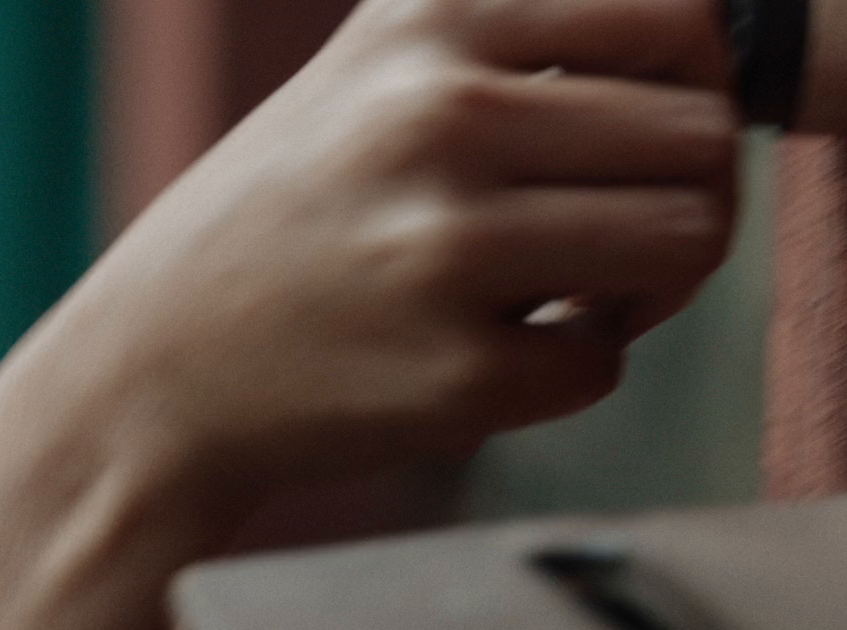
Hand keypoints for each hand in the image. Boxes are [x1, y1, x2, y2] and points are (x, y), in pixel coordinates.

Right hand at [50, 0, 738, 506]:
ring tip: (564, 293)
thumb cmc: (277, 224)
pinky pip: (605, 363)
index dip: (687, 85)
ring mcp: (445, 249)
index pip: (678, 15)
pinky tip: (485, 354)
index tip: (632, 137)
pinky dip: (564, 368)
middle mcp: (436, 116)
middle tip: (604, 236)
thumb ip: (506, 41)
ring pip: (687, 239)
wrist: (147, 376)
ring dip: (648, 280)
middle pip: (698, 135)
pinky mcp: (454, 374)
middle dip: (676, 192)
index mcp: (424, 20)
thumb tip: (699, 58)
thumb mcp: (366, 78)